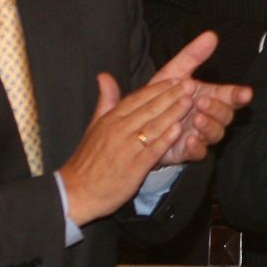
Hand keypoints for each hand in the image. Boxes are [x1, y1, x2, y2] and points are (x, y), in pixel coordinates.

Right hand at [57, 75, 197, 225]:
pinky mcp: (133, 168)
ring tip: (190, 101)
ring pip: (153, 127)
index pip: (137, 98)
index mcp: (110, 119)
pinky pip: (152, 151)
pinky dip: (165, 139)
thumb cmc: (88, 159)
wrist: (76, 191)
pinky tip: (179, 130)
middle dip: (171, 96)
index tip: (176, 79)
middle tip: (190, 84)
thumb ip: (105, 101)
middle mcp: (118, 130)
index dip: (158, 88)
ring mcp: (126, 149)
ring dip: (173, 113)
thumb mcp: (94, 126)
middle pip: (149, 109)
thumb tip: (104, 75)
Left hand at [150, 31, 251, 166]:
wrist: (139, 122)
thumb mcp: (175, 72)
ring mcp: (200, 135)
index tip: (245, 92)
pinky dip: (196, 147)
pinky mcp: (188, 152)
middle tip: (202, 102)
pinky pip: (200, 153)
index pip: (232, 96)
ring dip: (209, 126)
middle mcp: (210, 116)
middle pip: (226, 115)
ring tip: (196, 120)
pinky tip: (188, 140)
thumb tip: (211, 35)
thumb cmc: (162, 95)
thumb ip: (193, 56)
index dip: (240, 94)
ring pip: (216, 134)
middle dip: (217, 109)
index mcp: (210, 96)